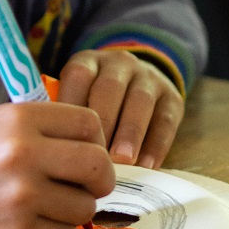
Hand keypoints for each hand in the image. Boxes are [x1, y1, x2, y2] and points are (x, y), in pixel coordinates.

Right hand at [0, 101, 114, 228]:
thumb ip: (42, 128)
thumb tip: (94, 143)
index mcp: (18, 118)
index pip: (89, 123)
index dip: (96, 140)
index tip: (86, 152)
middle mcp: (23, 152)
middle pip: (98, 164)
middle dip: (99, 178)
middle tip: (86, 185)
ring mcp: (22, 195)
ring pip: (85, 206)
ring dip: (75, 209)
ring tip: (50, 205)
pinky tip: (37, 225)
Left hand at [57, 49, 183, 169]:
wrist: (138, 82)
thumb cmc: (95, 101)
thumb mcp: (78, 96)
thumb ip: (68, 115)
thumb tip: (57, 150)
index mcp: (89, 61)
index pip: (78, 75)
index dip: (72, 106)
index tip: (66, 139)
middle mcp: (119, 63)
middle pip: (110, 87)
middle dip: (103, 121)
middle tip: (96, 154)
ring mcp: (148, 77)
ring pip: (140, 101)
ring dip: (130, 133)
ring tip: (122, 162)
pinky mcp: (172, 96)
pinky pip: (166, 119)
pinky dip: (156, 145)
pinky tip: (147, 166)